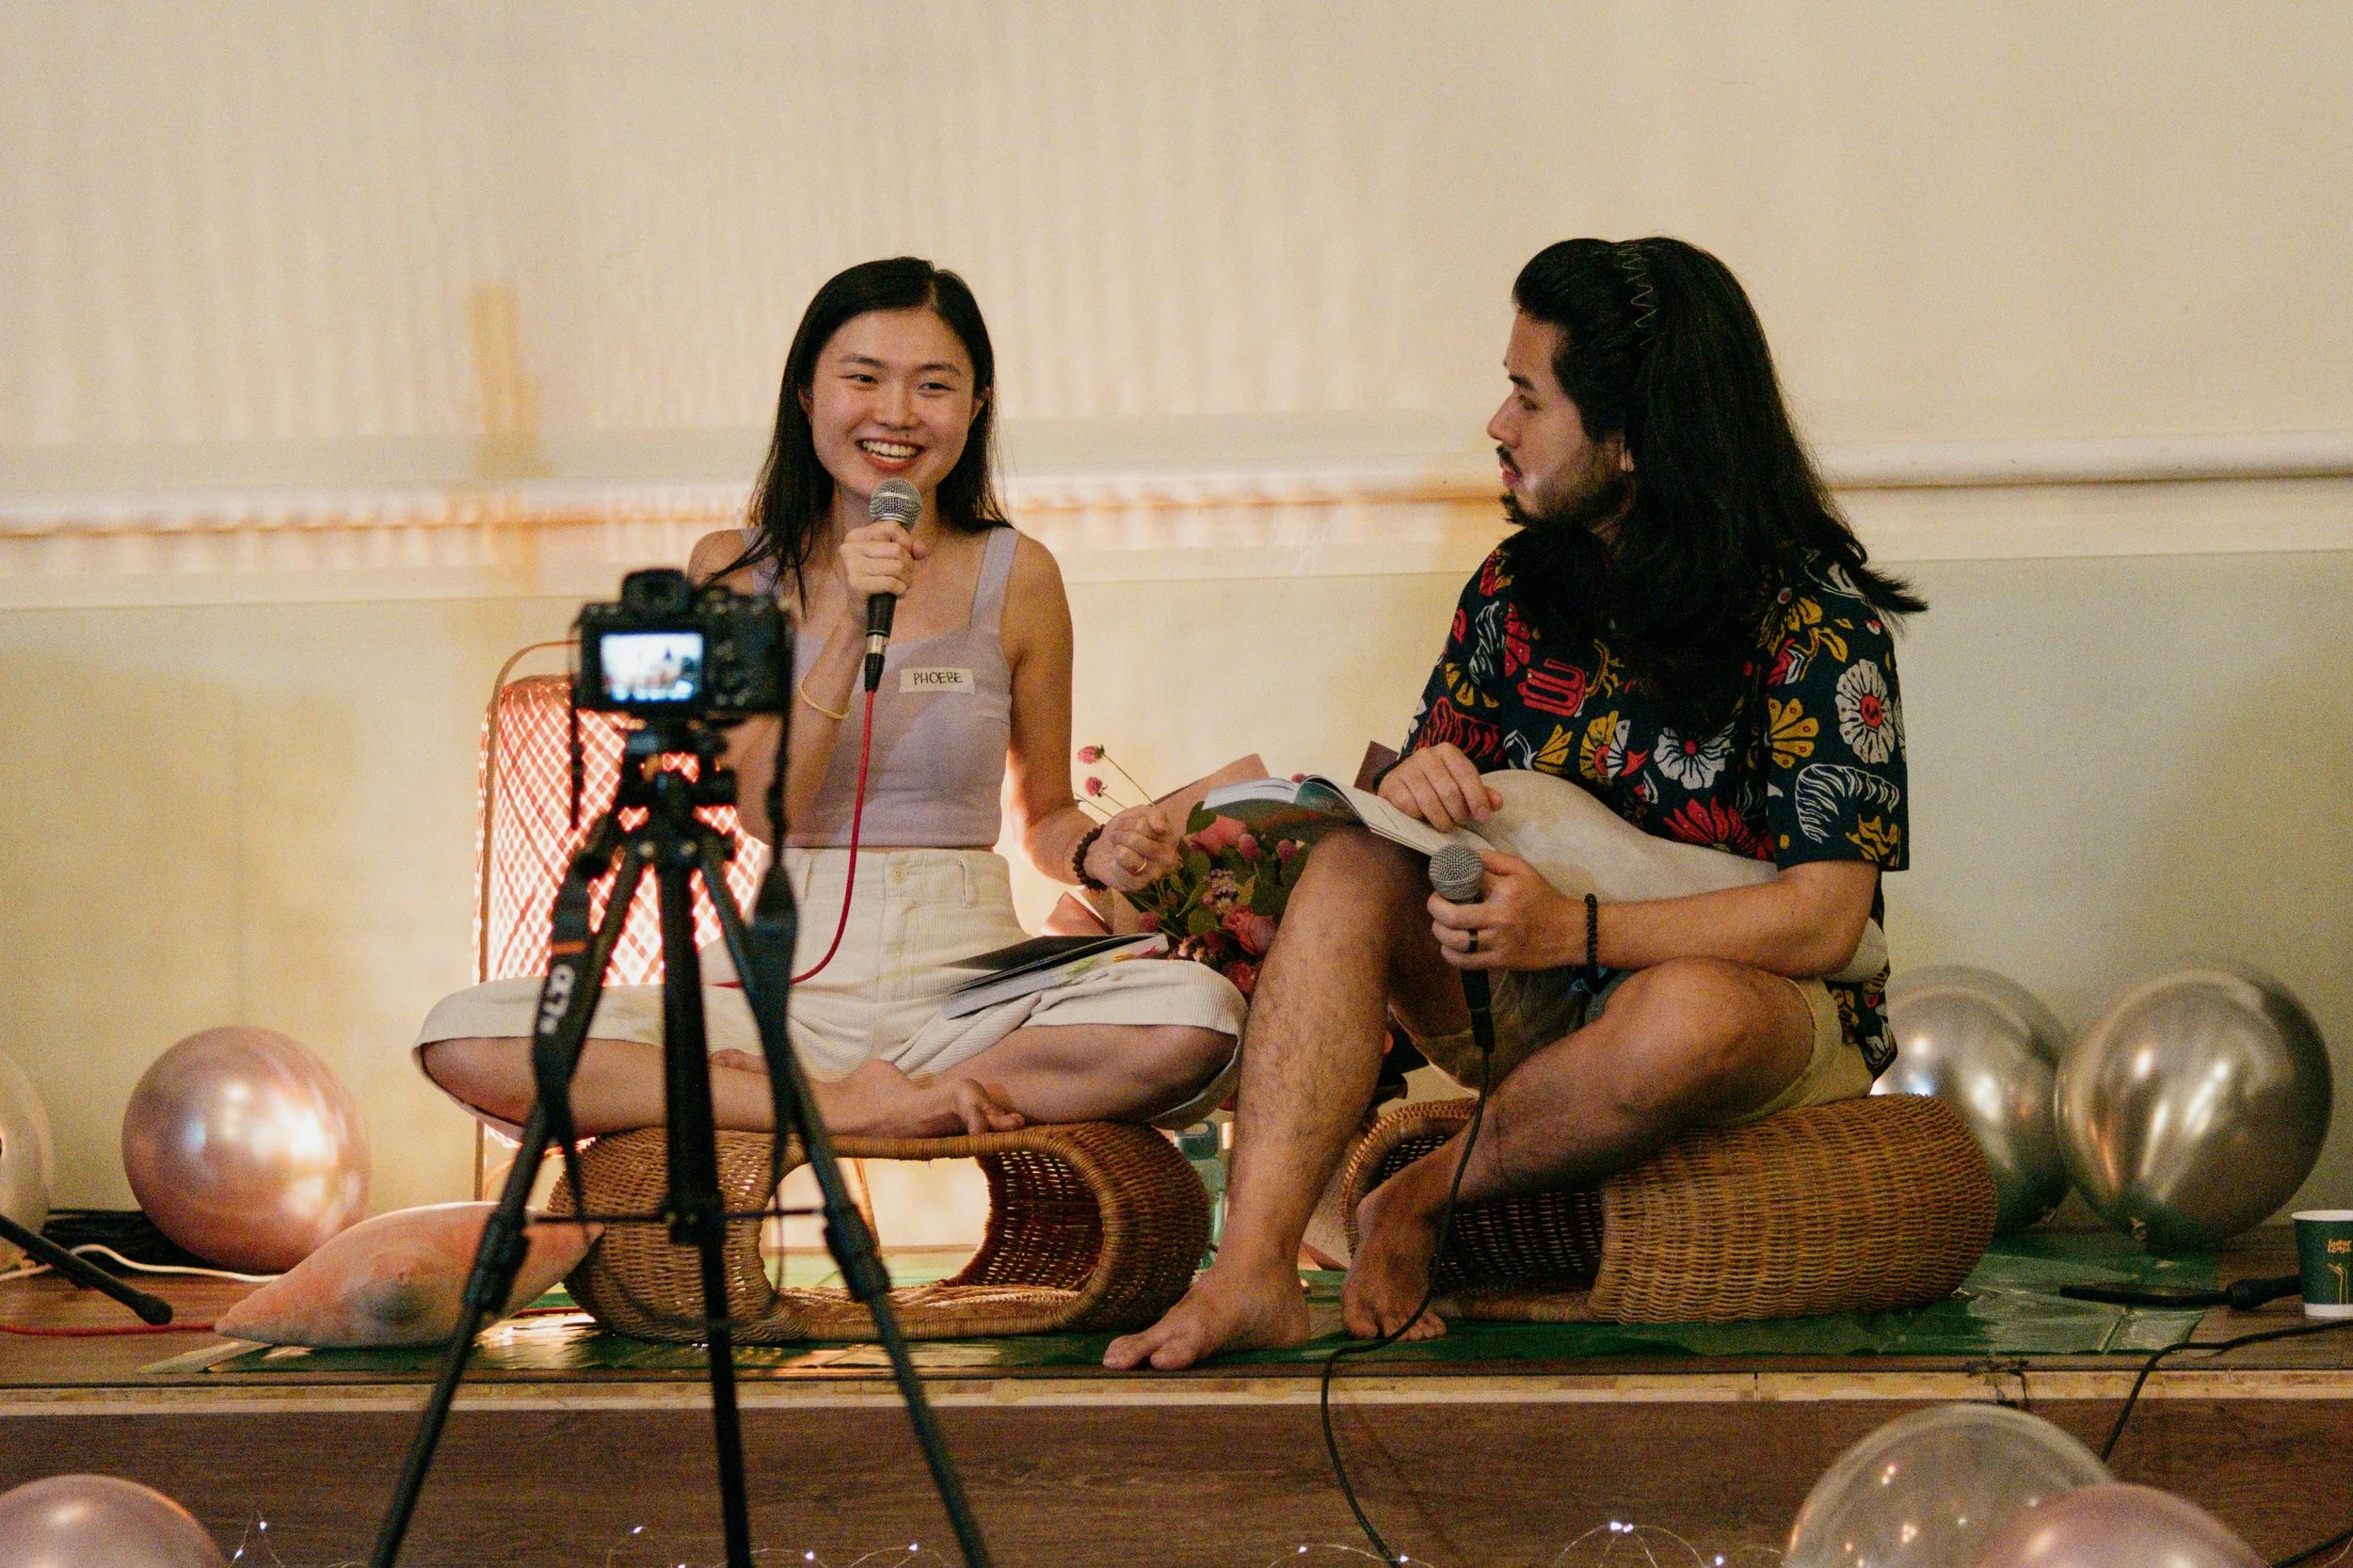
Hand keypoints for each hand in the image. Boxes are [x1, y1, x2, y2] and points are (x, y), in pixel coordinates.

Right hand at [835, 519, 928, 602]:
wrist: (863, 612)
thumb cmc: (879, 582)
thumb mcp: (894, 559)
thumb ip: (910, 549)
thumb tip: (920, 549)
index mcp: (856, 537)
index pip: (891, 527)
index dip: (907, 543)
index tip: (906, 557)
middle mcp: (850, 547)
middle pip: (897, 549)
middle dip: (908, 566)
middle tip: (903, 577)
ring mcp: (851, 565)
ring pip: (897, 566)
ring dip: (906, 580)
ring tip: (900, 586)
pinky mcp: (856, 583)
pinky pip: (891, 583)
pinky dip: (900, 590)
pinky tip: (896, 594)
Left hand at [1085, 804, 1182, 891]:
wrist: (1104, 848)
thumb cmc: (1126, 830)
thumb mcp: (1140, 814)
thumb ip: (1155, 815)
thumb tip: (1162, 828)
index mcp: (1171, 839)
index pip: (1149, 825)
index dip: (1134, 822)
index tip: (1131, 824)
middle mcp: (1168, 858)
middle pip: (1136, 840)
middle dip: (1121, 835)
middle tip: (1118, 836)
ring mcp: (1154, 873)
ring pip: (1127, 856)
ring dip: (1116, 848)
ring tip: (1117, 848)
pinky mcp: (1138, 885)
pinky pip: (1121, 872)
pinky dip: (1114, 864)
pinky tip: (1116, 863)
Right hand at [1378, 742, 1501, 831]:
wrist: (1402, 782)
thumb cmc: (1437, 784)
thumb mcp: (1460, 785)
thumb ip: (1480, 793)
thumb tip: (1497, 803)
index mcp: (1448, 751)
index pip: (1467, 774)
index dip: (1477, 797)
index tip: (1483, 816)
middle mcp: (1426, 755)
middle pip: (1449, 791)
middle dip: (1458, 813)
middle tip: (1459, 822)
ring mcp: (1406, 768)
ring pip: (1430, 801)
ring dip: (1441, 820)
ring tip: (1445, 825)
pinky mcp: (1391, 784)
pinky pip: (1409, 807)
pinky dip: (1419, 817)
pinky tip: (1422, 818)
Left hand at [1425, 850, 1577, 971]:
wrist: (1570, 932)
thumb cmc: (1543, 898)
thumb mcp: (1523, 870)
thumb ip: (1493, 860)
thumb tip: (1464, 855)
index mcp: (1505, 891)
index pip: (1466, 880)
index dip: (1447, 879)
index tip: (1443, 881)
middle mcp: (1500, 917)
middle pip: (1452, 915)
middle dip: (1435, 907)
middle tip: (1436, 903)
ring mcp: (1499, 942)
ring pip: (1455, 941)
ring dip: (1440, 931)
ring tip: (1441, 924)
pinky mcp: (1500, 961)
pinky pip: (1465, 962)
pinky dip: (1450, 954)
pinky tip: (1450, 945)